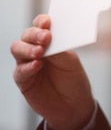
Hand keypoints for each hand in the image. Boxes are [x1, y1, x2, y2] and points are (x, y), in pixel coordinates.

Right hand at [10, 14, 94, 129]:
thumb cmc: (73, 81)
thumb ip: (58, 50)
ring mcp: (27, 64)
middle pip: (27, 36)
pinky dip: (28, 66)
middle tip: (46, 37)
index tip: (47, 22)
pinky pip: (20, 70)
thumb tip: (48, 39)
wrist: (74, 106)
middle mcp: (36, 50)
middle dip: (35, 34)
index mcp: (50, 42)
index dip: (42, 22)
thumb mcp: (70, 62)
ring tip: (40, 52)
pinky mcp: (23, 80)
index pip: (41, 26)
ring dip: (28, 48)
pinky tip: (37, 65)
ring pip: (17, 49)